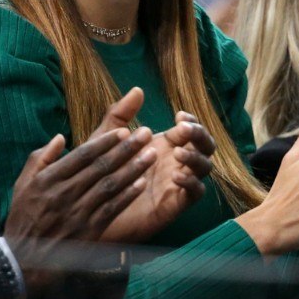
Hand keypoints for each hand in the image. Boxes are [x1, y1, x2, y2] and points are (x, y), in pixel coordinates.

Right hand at [4, 126, 155, 286]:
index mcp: (49, 179)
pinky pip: (112, 209)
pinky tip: (141, 184)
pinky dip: (127, 195)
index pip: (83, 155)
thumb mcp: (22, 184)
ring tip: (151, 155)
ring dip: (133, 169)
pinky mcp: (89, 231)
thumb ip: (40, 158)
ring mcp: (78, 212)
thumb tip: (60, 138)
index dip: (105, 142)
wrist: (24, 259)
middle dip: (126, 149)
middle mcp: (65, 193)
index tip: (123, 131)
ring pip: (110, 185)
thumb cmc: (23, 219)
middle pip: (101, 166)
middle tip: (145, 134)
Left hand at [99, 111, 215, 242]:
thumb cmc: (99, 172)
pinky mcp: (175, 203)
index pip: (190, 128)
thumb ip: (120, 115)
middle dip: (200, 135)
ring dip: (196, 158)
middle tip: (184, 130)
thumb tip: (138, 90)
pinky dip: (191, 182)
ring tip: (178, 153)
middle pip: (206, 145)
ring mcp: (178, 182)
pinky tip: (175, 175)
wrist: (92, 209)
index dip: (191, 120)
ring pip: (206, 168)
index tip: (179, 116)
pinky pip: (196, 192)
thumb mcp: (106, 139)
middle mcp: (175, 162)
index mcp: (164, 144)